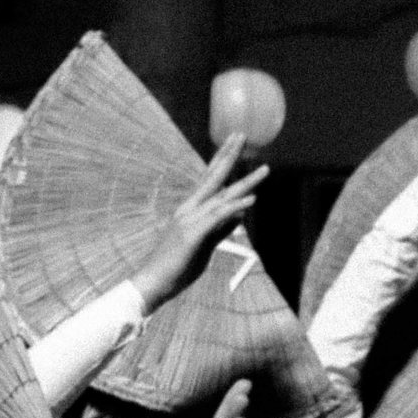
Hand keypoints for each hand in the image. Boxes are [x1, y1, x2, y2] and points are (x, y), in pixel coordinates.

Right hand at [130, 135, 269, 314]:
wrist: (152, 283)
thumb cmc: (175, 268)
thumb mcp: (203, 245)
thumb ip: (221, 228)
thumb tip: (240, 215)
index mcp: (189, 210)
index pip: (208, 179)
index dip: (221, 159)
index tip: (233, 142)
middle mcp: (189, 209)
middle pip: (213, 177)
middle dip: (229, 155)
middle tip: (242, 134)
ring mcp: (190, 220)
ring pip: (222, 196)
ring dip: (245, 183)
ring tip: (265, 170)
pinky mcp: (193, 234)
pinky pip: (218, 217)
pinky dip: (235, 206)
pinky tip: (251, 200)